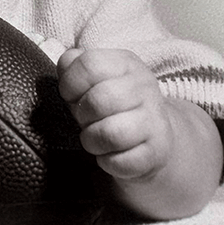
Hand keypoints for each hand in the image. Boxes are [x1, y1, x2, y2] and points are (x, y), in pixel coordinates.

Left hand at [57, 48, 172, 182]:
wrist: (154, 136)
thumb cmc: (113, 104)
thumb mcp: (94, 79)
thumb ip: (74, 66)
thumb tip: (66, 63)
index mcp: (126, 63)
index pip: (89, 64)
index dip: (70, 83)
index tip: (70, 95)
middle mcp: (144, 87)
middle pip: (98, 100)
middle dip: (81, 115)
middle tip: (84, 120)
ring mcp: (154, 120)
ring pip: (110, 134)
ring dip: (91, 140)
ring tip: (94, 138)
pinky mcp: (157, 151)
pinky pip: (121, 162)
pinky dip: (107, 162)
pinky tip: (110, 154)